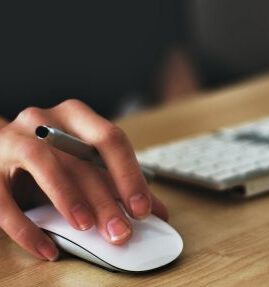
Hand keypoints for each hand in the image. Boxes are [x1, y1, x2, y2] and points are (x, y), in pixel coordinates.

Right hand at [0, 99, 166, 260]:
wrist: (0, 151)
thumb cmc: (51, 157)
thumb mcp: (84, 163)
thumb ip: (118, 183)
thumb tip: (156, 211)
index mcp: (76, 116)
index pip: (110, 139)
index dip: (129, 174)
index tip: (142, 209)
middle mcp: (44, 121)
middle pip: (81, 158)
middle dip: (105, 198)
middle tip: (121, 231)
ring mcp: (12, 141)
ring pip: (44, 164)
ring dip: (69, 198)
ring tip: (87, 227)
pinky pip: (3, 200)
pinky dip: (26, 228)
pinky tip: (47, 248)